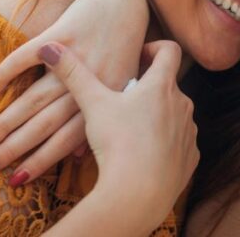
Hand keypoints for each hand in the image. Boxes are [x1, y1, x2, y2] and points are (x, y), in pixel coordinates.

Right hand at [0, 0, 148, 182]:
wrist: (123, 4)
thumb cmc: (122, 51)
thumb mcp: (119, 88)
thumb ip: (100, 119)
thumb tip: (78, 156)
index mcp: (105, 101)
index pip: (66, 140)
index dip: (40, 161)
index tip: (15, 181)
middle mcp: (89, 83)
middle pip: (43, 124)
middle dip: (12, 149)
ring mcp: (74, 59)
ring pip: (32, 98)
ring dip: (4, 123)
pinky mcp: (61, 34)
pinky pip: (26, 58)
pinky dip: (6, 73)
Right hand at [39, 40, 198, 220]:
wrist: (139, 193)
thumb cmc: (117, 143)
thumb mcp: (93, 104)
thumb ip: (73, 73)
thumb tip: (48, 47)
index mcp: (162, 86)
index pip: (169, 50)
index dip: (154, 49)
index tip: (137, 58)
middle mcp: (183, 105)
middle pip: (168, 85)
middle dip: (146, 89)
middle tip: (121, 101)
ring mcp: (189, 132)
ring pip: (173, 115)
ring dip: (155, 117)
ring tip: (128, 132)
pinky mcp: (191, 157)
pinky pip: (179, 143)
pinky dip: (163, 144)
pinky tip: (142, 155)